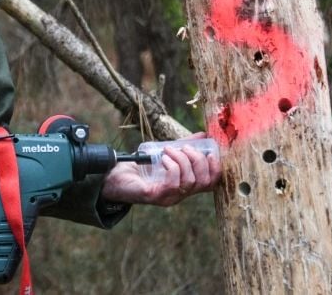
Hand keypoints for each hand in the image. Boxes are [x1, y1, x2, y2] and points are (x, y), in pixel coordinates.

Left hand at [100, 133, 221, 205]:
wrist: (115, 176)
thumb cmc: (141, 167)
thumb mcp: (166, 154)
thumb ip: (183, 146)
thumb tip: (203, 134)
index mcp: (185, 185)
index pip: (212, 183)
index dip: (216, 167)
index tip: (209, 151)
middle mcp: (180, 194)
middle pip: (205, 182)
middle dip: (199, 160)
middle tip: (185, 147)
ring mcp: (169, 197)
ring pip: (190, 182)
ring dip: (182, 160)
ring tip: (169, 150)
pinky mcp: (156, 196)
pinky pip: (173, 184)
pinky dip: (172, 167)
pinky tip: (163, 159)